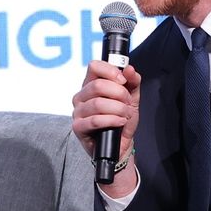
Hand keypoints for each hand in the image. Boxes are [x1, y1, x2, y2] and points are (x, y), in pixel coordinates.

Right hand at [72, 60, 141, 195]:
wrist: (121, 144)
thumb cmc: (122, 119)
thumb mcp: (132, 98)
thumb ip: (132, 82)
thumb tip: (129, 69)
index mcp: (91, 84)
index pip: (94, 66)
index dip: (110, 71)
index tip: (123, 80)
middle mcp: (81, 96)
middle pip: (97, 85)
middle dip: (119, 94)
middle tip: (127, 102)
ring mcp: (78, 112)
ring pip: (98, 104)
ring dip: (118, 109)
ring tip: (125, 115)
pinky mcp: (78, 127)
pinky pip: (95, 120)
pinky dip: (112, 120)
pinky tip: (120, 122)